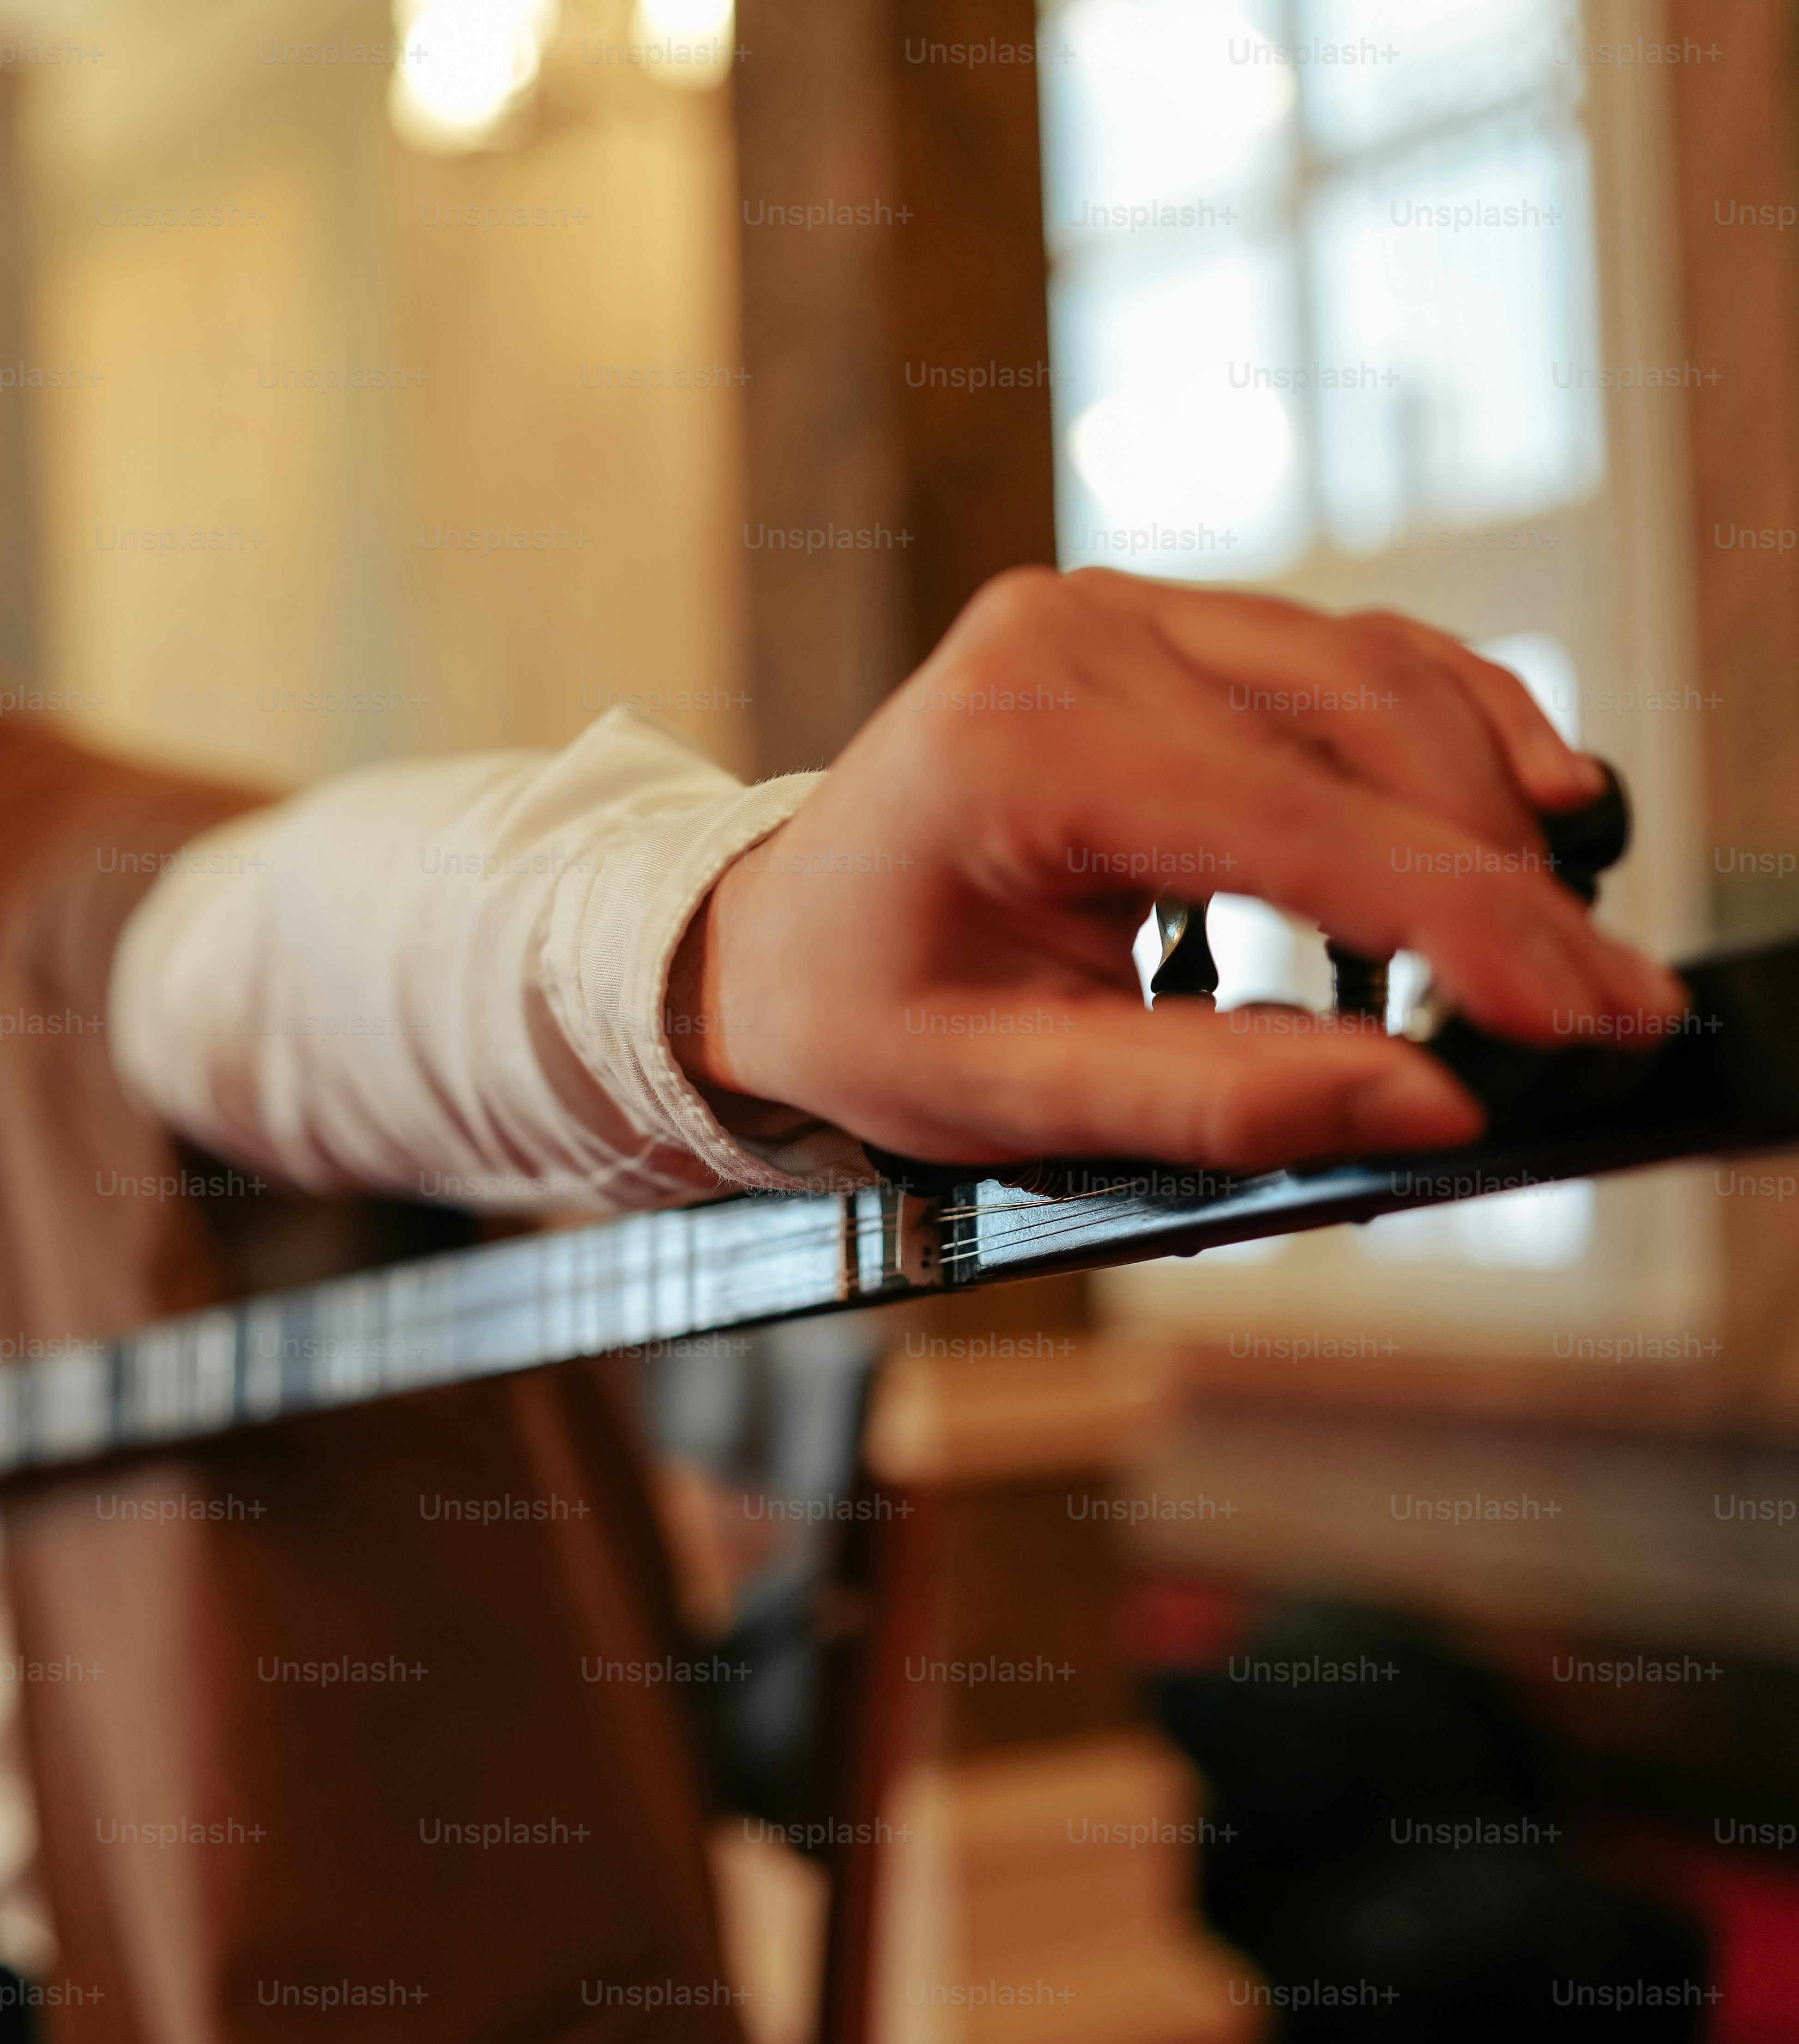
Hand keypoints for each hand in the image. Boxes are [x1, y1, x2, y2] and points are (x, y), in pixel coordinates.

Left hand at [678, 567, 1686, 1169]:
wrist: (768, 936)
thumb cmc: (860, 1013)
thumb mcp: (1004, 1094)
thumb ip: (1215, 1099)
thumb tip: (1424, 1107)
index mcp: (1012, 748)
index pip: (1291, 830)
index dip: (1459, 928)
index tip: (1579, 1014)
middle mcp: (1066, 639)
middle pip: (1357, 737)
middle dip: (1499, 882)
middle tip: (1602, 1007)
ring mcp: (1112, 609)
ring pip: (1373, 681)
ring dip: (1490, 801)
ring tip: (1566, 936)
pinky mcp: (1155, 620)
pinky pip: (1340, 656)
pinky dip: (1445, 727)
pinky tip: (1525, 801)